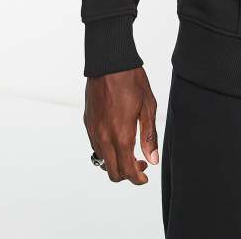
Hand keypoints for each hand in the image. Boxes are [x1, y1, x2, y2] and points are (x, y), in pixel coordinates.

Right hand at [84, 66, 158, 183]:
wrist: (109, 62)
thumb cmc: (131, 80)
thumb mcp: (148, 106)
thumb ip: (149, 136)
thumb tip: (152, 159)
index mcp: (121, 134)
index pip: (126, 170)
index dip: (137, 179)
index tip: (145, 177)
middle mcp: (103, 136)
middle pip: (112, 172)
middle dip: (127, 174)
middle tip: (140, 163)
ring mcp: (93, 130)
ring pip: (102, 160)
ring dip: (116, 162)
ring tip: (130, 150)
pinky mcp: (88, 123)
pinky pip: (95, 146)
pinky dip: (107, 150)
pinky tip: (118, 138)